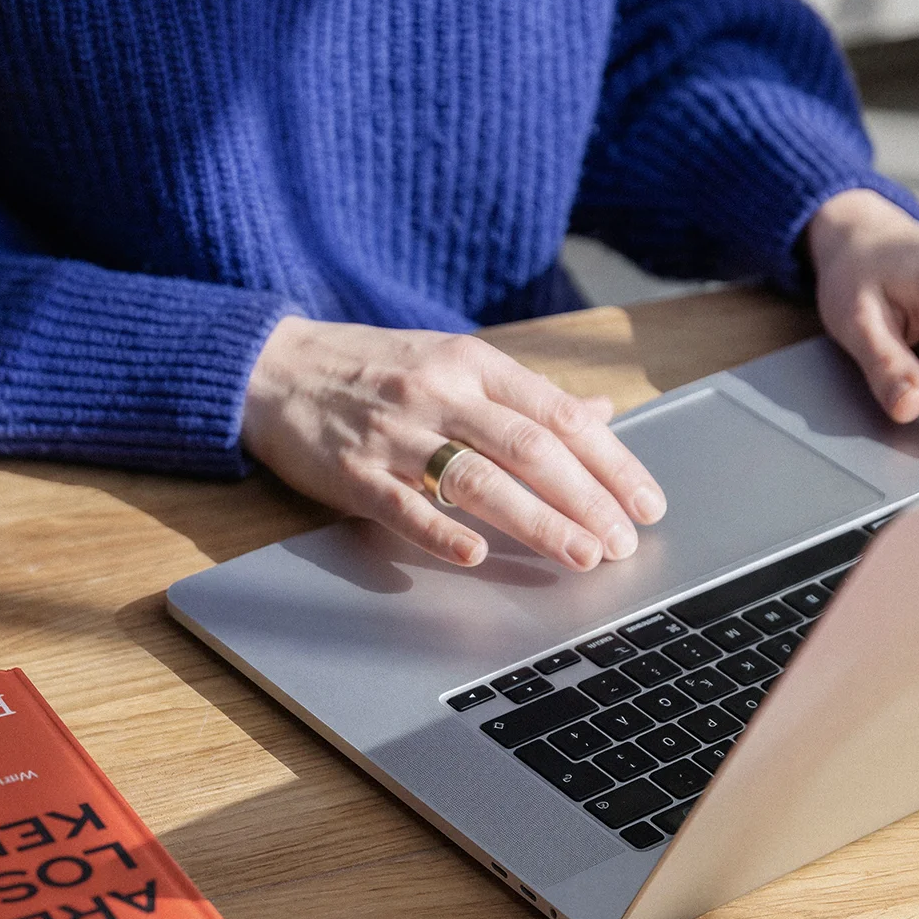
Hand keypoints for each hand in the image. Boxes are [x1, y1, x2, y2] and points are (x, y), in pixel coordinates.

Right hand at [242, 318, 665, 568]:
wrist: (273, 367)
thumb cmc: (376, 370)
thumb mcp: (455, 363)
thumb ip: (525, 397)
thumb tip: (602, 416)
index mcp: (473, 363)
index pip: (558, 415)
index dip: (610, 461)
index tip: (645, 503)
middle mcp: (441, 392)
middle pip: (529, 448)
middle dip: (585, 498)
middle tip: (621, 542)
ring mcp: (395, 432)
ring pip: (478, 477)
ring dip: (536, 520)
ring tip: (579, 555)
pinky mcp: (352, 471)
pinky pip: (401, 504)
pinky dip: (440, 531)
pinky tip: (477, 554)